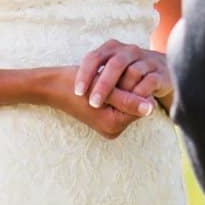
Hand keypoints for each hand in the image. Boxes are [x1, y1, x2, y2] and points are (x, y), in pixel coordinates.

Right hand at [38, 68, 152, 139]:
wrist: (52, 86)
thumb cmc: (74, 84)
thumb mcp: (103, 88)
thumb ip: (128, 99)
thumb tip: (152, 107)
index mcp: (113, 126)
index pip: (142, 106)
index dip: (137, 87)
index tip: (123, 74)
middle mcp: (113, 130)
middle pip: (137, 106)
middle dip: (131, 88)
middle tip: (115, 75)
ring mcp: (110, 125)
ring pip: (130, 102)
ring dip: (124, 88)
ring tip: (108, 78)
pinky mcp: (106, 118)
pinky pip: (122, 103)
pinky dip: (118, 91)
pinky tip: (107, 82)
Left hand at [75, 40, 171, 113]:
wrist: (163, 70)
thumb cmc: (129, 73)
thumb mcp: (110, 70)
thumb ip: (95, 75)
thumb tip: (69, 89)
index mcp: (112, 48)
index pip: (94, 57)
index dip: (85, 74)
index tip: (78, 93)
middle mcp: (129, 51)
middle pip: (115, 64)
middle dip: (103, 85)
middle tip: (94, 103)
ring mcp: (146, 60)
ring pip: (133, 72)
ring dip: (122, 90)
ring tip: (114, 107)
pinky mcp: (160, 73)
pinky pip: (149, 81)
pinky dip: (140, 93)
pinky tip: (133, 105)